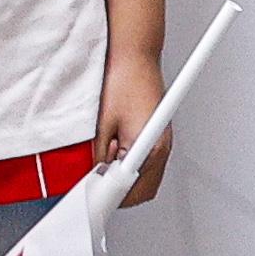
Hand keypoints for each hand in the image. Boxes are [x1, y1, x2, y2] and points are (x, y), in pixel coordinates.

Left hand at [98, 45, 176, 205]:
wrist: (135, 55)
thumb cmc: (124, 80)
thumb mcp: (102, 123)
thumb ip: (99, 155)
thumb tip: (93, 176)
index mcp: (150, 147)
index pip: (133, 190)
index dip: (112, 198)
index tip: (97, 200)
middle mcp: (161, 147)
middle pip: (143, 189)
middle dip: (119, 191)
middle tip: (98, 183)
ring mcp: (160, 141)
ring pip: (144, 176)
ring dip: (123, 176)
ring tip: (104, 160)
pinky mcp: (155, 134)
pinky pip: (144, 161)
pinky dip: (128, 163)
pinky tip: (113, 149)